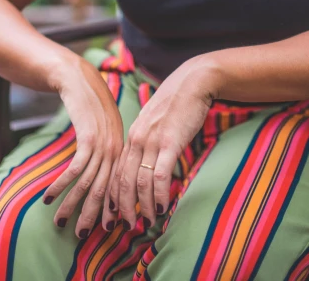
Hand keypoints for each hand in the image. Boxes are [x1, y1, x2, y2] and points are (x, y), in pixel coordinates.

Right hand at [42, 55, 123, 238]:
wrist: (78, 77)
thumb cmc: (89, 102)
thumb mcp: (103, 126)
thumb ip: (105, 147)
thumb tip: (101, 169)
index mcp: (122, 146)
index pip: (118, 183)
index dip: (111, 206)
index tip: (105, 226)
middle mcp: (117, 147)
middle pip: (105, 188)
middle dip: (93, 213)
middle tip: (82, 234)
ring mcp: (104, 142)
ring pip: (89, 182)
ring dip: (72, 204)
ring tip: (59, 220)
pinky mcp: (88, 137)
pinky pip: (75, 168)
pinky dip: (61, 185)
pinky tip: (48, 196)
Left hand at [107, 55, 218, 230]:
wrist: (193, 81)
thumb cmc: (177, 103)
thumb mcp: (154, 122)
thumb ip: (148, 141)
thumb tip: (148, 163)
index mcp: (132, 135)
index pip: (116, 172)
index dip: (114, 195)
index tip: (116, 213)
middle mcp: (137, 139)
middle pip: (122, 181)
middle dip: (124, 207)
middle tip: (128, 226)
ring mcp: (152, 141)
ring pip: (140, 182)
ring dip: (144, 206)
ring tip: (148, 221)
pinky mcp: (170, 142)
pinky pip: (161, 175)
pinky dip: (160, 195)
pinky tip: (163, 207)